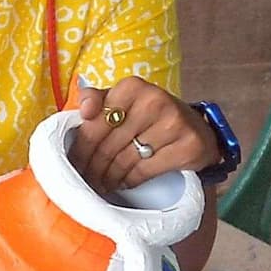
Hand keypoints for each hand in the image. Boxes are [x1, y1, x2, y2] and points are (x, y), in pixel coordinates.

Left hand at [67, 81, 215, 191]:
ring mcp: (173, 123)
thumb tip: (83, 107)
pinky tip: (123, 182)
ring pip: (123, 161)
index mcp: (132, 86)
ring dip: (108, 177)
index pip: (93, 123)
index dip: (80, 148)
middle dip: (92, 167)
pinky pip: (144, 171)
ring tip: (102, 184)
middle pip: (107, 145)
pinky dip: (129, 180)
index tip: (75, 163)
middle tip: (87, 180)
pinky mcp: (188, 146)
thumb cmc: (149, 117)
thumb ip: (97, 99)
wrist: (196, 130)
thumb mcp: (123, 101)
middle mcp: (154, 100)